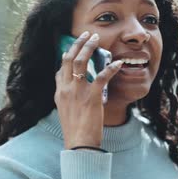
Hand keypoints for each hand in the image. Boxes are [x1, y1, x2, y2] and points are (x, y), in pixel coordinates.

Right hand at [54, 31, 123, 148]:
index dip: (66, 56)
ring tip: (96, 38)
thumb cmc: (75, 131)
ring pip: (80, 62)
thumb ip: (68, 99)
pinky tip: (118, 63)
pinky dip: (111, 68)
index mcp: (59, 93)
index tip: (73, 49)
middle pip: (68, 59)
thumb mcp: (65, 112)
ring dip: (88, 47)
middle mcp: (65, 89)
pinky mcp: (91, 97)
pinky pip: (101, 77)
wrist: (78, 144)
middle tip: (86, 34)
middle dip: (77, 43)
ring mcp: (77, 91)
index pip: (59, 69)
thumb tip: (74, 92)